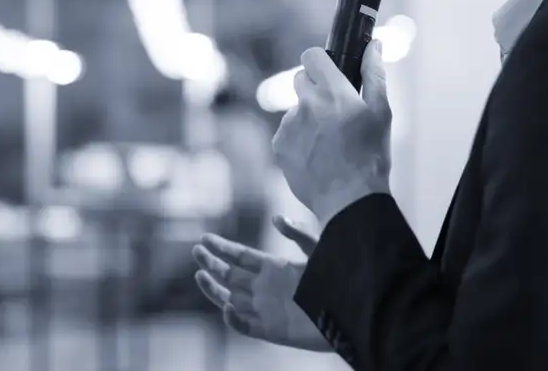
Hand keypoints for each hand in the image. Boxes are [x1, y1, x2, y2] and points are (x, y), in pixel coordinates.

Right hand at [192, 215, 330, 351]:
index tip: (205, 238)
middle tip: (196, 251)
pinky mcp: (272, 331)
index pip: (241, 257)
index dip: (223, 248)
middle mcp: (266, 288)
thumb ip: (299, 234)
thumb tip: (276, 218)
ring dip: (214, 289)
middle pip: (231, 275)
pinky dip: (234, 319)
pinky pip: (246, 326)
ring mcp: (266, 310)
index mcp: (274, 268)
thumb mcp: (319, 250)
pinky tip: (227, 307)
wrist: (351, 311)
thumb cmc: (338, 280)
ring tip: (199, 274)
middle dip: (212, 264)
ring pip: (231, 300)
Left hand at [272, 40, 391, 226]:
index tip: (330, 74)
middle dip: (314, 89)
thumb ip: (374, 74)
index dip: (320, 62)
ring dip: (307, 117)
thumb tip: (373, 46)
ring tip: (329, 142)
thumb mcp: (381, 113)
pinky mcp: (279, 145)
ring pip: (295, 108)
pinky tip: (317, 155)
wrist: (348, 199)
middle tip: (333, 112)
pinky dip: (298, 138)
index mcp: (333, 92)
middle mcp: (306, 104)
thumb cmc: (370, 156)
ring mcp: (289, 125)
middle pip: (300, 79)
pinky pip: (287, 131)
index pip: (312, 56)